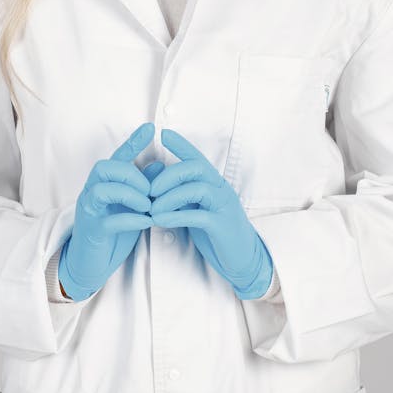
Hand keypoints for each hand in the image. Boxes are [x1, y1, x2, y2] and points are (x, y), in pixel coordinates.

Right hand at [59, 121, 156, 300]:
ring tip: (148, 206)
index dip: (133, 141)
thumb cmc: (114, 231)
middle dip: (131, 175)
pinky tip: (146, 222)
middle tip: (150, 191)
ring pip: (102, 190)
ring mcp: (89, 210)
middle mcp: (93, 192)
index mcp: (105, 183)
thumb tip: (160, 165)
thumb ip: (145, 187)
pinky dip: (130, 219)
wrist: (93, 262)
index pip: (118, 156)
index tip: (151, 127)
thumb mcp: (134, 206)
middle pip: (105, 167)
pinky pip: (107, 220)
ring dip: (130, 195)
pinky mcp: (92, 230)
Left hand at [148, 127, 273, 299]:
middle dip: (169, 174)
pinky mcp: (222, 226)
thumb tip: (155, 183)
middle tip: (150, 189)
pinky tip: (160, 220)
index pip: (197, 157)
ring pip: (197, 189)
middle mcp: (220, 190)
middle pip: (196, 168)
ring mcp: (223, 206)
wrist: (242, 258)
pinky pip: (198, 216)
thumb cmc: (216, 232)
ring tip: (151, 209)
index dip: (182, 145)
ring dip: (169, 197)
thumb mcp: (196, 209)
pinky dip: (176, 216)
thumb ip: (181, 195)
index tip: (164, 134)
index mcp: (214, 183)